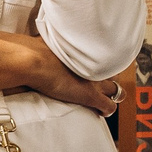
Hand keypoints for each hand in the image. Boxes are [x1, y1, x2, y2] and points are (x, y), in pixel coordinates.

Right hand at [0, 30, 118, 115]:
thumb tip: (51, 40)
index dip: (102, 63)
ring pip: (117, 90)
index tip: (96, 66)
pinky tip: (101, 112)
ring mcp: (95, 82)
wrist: (35, 61)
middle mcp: (95, 65)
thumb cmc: (37, 49)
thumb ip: (59, 43)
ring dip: (113, 94)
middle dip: (110, 78)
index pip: (106, 57)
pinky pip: (109, 107)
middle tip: (101, 82)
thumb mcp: (53, 41)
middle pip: (114, 72)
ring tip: (104, 98)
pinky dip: (107, 110)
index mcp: (88, 51)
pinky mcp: (91, 96)